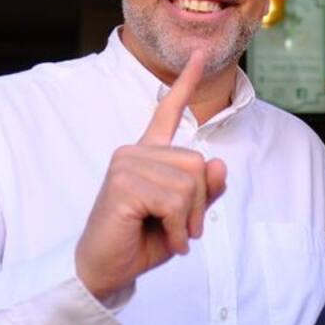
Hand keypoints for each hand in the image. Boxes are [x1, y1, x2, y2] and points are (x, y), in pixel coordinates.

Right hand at [75, 50, 227, 301]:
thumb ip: (206, 191)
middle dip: (200, 204)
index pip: (168, 110)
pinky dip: (177, 228)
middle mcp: (135, 152)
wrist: (105, 271)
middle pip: (198, 163)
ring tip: (171, 236)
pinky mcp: (123, 183)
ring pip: (189, 183)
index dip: (187, 82)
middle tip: (182, 229)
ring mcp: (126, 164)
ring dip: (188, 220)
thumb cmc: (141, 241)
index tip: (202, 54)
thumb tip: (219, 163)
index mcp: (149, 154)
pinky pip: (174, 201)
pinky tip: (165, 241)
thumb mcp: (184, 217)